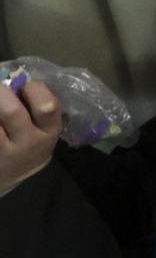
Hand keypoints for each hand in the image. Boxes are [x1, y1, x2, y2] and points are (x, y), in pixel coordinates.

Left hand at [0, 79, 62, 197]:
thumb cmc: (29, 144)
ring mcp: (4, 151)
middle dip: (1, 92)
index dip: (33, 89)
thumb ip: (36, 107)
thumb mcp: (44, 129)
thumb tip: (14, 79)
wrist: (10, 178)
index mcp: (49, 131)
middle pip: (12, 111)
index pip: (47, 106)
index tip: (24, 86)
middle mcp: (28, 143)